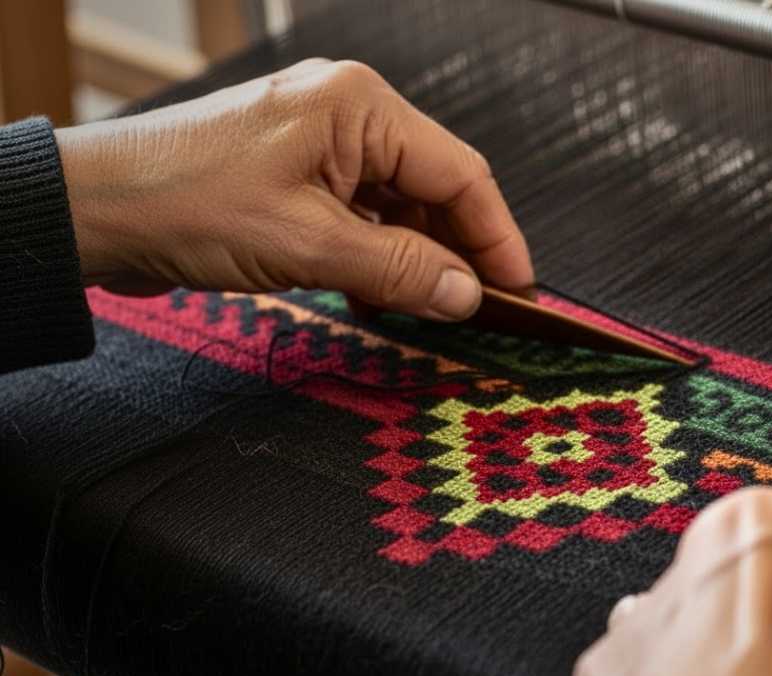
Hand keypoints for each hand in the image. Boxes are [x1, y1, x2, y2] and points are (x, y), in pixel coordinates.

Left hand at [56, 59, 532, 320]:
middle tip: (479, 313)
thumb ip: (399, 271)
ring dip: (415, 261)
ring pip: (399, 207)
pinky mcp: (297, 174)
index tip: (519, 294)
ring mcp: (320, 142)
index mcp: (360, 106)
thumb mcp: (307, 246)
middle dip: (457, 253)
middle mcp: (347, 113)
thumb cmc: (187, 205)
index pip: (460, 174)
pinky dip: (377, 258)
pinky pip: (361, 216)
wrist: (92, 210)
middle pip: (434, 188)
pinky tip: (382, 300)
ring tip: (431, 314)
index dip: (497, 238)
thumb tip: (468, 295)